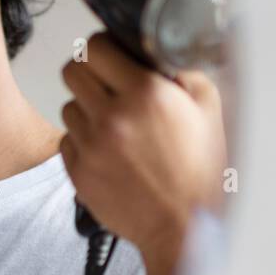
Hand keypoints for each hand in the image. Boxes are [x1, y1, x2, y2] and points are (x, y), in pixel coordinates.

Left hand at [59, 32, 227, 274]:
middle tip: (108, 85)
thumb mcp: (209, 109)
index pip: (96, 47)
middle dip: (90, 73)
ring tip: (116, 125)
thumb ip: (181, 71)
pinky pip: (66, 140)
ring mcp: (91, 145)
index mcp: (146, 94)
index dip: (103, 47)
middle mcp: (113, 116)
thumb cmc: (202, 173)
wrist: (186, 227)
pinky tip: (110, 151)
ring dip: (87, 109)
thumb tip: (154, 52)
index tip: (111, 54)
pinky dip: (83, 141)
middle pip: (72, 71)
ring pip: (68, 106)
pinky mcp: (77, 171)